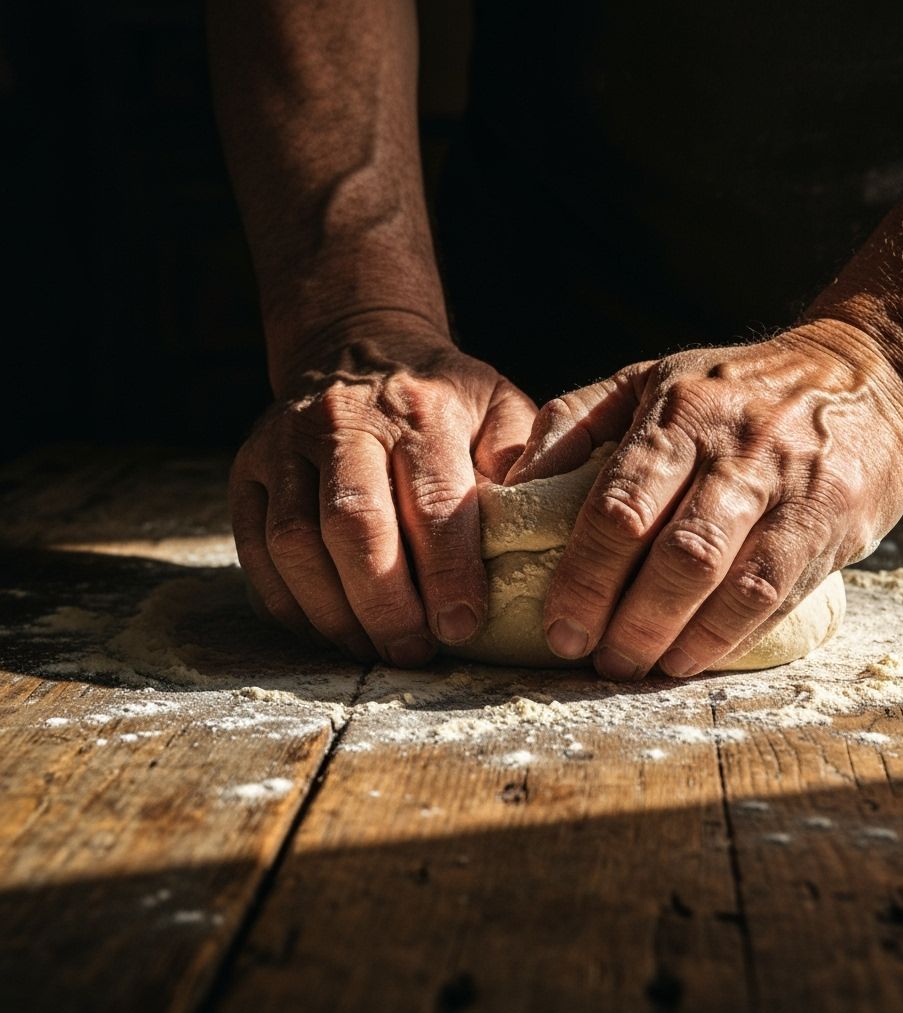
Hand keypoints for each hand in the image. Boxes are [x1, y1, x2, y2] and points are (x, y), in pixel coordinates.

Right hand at [230, 319, 536, 665]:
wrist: (357, 348)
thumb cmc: (442, 398)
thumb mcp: (499, 407)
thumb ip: (522, 463)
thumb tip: (535, 533)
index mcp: (420, 409)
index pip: (434, 501)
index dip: (448, 571)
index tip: (462, 625)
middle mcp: (344, 420)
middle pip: (355, 526)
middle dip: (386, 603)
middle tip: (414, 653)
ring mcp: (283, 444)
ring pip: (295, 544)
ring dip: (334, 613)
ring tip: (374, 649)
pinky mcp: (246, 471)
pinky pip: (256, 552)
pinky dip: (290, 604)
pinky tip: (329, 630)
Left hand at [504, 320, 902, 680]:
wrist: (866, 375)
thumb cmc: (732, 388)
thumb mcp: (648, 379)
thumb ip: (574, 423)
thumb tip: (512, 487)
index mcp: (678, 413)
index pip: (619, 507)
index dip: (585, 579)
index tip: (561, 627)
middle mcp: (737, 448)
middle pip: (677, 556)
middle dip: (630, 621)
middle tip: (597, 659)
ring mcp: (793, 487)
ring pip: (732, 584)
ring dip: (680, 640)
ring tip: (642, 667)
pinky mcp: (834, 522)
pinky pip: (778, 594)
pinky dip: (731, 636)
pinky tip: (695, 657)